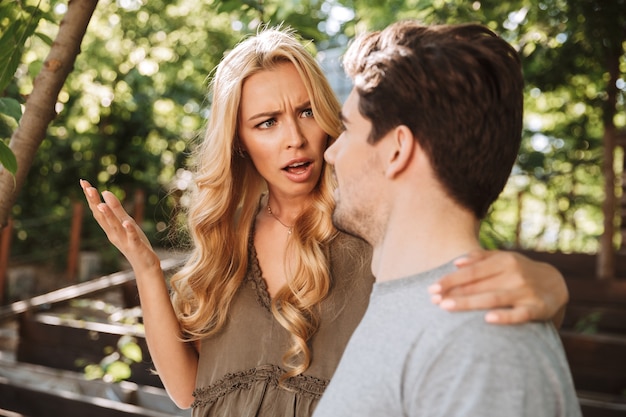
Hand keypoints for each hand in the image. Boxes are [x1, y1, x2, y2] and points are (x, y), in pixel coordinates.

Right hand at [80, 179, 160, 271]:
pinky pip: (132, 237)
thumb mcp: (126, 222)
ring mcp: (124, 240)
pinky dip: (129, 230)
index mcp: (110, 228)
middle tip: (88, 187)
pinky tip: (127, 223)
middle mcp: (114, 234)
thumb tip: (105, 192)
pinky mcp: (136, 246)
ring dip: (108, 215)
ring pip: (115, 227)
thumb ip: (116, 209)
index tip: (83, 182)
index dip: (90, 197)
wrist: (145, 265)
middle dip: (95, 202)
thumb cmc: (134, 242)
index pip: (98, 210)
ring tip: (101, 204)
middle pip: (102, 217)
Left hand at [428, 250, 567, 324]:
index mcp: (504, 261)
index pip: (472, 272)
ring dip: (468, 303)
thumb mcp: (502, 258)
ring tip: (447, 307)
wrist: (556, 283)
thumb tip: (456, 262)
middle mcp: (514, 274)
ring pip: (493, 299)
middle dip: (454, 293)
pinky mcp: (537, 309)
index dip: (451, 280)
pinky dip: (505, 316)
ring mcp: (526, 292)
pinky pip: (519, 314)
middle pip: (479, 285)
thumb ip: (479, 258)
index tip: (432, 288)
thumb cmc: (519, 271)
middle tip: (434, 301)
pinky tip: (487, 319)